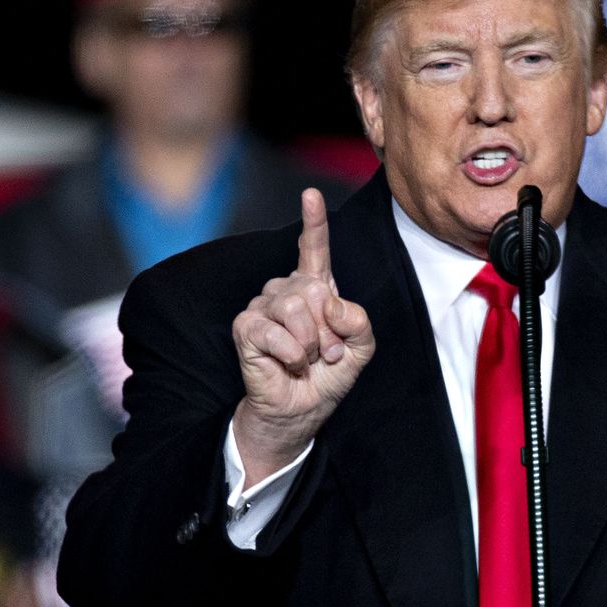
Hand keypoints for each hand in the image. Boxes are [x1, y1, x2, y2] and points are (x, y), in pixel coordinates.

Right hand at [231, 189, 374, 483]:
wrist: (301, 411)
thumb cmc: (327, 377)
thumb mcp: (361, 350)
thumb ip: (360, 322)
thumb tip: (331, 303)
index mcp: (315, 289)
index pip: (313, 249)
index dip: (313, 222)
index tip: (311, 195)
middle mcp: (286, 290)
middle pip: (314, 289)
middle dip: (330, 329)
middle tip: (327, 353)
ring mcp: (262, 306)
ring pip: (294, 307)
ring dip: (311, 343)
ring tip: (308, 359)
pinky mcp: (245, 327)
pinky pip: (273, 330)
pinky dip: (291, 352)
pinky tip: (291, 363)